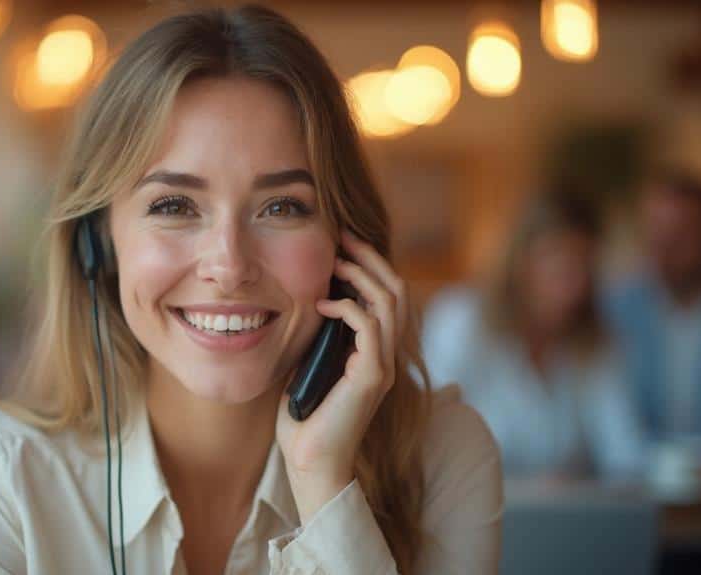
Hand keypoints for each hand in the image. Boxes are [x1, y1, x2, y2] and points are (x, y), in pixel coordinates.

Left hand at [276, 228, 407, 523]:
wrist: (310, 461)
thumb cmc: (304, 418)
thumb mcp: (309, 363)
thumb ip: (317, 335)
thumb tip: (304, 299)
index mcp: (375, 352)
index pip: (387, 296)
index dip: (370, 266)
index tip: (341, 245)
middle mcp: (386, 356)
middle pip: (396, 291)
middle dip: (370, 258)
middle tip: (343, 237)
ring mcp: (383, 367)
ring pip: (390, 303)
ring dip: (362, 275)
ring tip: (336, 262)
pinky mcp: (372, 377)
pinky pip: (371, 328)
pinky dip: (349, 308)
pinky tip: (323, 304)